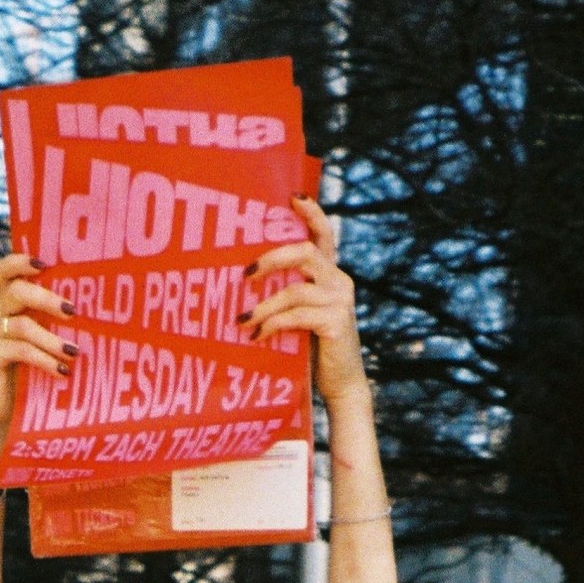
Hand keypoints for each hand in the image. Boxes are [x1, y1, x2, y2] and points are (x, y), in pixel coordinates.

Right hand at [0, 252, 72, 464]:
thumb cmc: (25, 376)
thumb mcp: (38, 343)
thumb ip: (49, 324)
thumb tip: (89, 312)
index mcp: (3, 303)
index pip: (4, 271)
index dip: (20, 261)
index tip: (45, 263)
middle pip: (17, 290)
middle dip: (47, 298)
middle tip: (72, 312)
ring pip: (23, 325)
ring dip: (52, 339)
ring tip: (74, 352)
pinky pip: (21, 350)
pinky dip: (45, 360)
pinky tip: (62, 372)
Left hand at [239, 197, 367, 408]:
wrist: (342, 386)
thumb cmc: (314, 351)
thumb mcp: (301, 317)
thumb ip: (288, 296)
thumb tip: (246, 284)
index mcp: (331, 275)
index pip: (323, 234)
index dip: (311, 212)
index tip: (292, 197)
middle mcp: (339, 281)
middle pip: (304, 252)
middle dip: (271, 259)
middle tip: (244, 274)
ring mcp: (340, 301)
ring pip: (294, 289)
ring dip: (263, 306)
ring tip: (241, 320)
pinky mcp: (336, 322)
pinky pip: (296, 315)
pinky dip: (272, 324)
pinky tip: (257, 336)